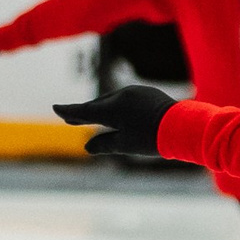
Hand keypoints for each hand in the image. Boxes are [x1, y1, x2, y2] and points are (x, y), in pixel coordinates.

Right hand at [53, 83, 175, 157]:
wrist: (184, 126)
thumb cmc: (153, 139)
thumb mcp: (126, 145)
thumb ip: (105, 144)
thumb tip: (88, 146)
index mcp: (113, 108)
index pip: (86, 111)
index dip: (70, 111)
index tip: (55, 108)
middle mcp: (122, 96)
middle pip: (98, 106)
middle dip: (85, 113)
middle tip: (70, 119)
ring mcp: (135, 92)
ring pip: (112, 101)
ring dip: (102, 110)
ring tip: (92, 118)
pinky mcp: (147, 93)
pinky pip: (126, 99)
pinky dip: (118, 107)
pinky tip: (117, 113)